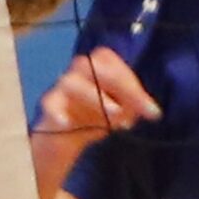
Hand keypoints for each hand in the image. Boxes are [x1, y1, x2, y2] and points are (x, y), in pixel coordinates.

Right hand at [31, 47, 158, 167]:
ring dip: (94, 96)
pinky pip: (49, 104)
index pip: (108, 59)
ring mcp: (61, 90)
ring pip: (71, 82)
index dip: (128, 77)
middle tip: (140, 106)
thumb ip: (133, 107)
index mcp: (94, 68)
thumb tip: (147, 109)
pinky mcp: (50, 108)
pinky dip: (57, 112)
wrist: (64, 138)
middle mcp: (76, 74)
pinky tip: (66, 123)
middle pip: (89, 64)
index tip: (148, 107)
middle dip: (117, 82)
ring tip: (116, 113)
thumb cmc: (97, 116)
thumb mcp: (122, 112)